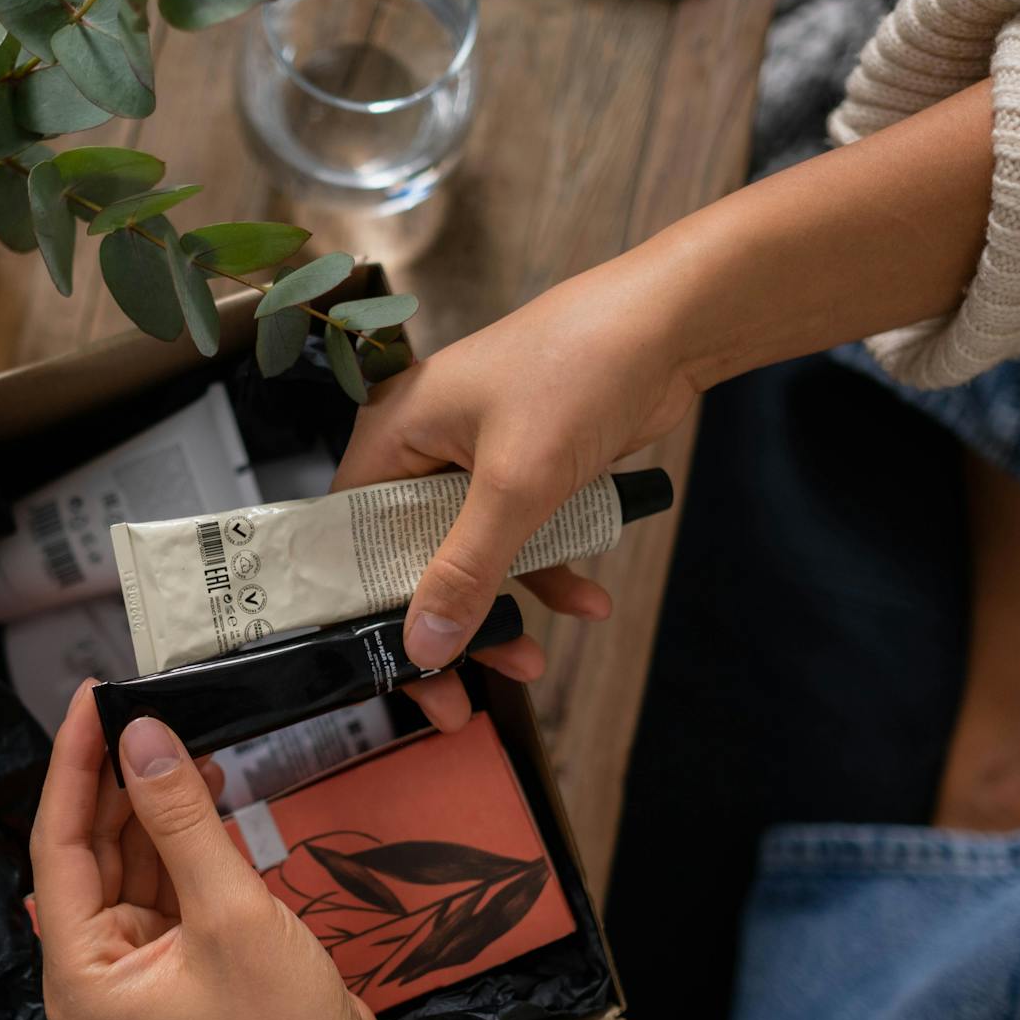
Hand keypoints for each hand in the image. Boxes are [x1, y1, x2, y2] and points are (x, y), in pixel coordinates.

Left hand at [31, 684, 751, 1019]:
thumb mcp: (229, 911)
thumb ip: (180, 818)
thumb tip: (141, 734)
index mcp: (79, 973)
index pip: (59, 847)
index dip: (73, 766)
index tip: (91, 698)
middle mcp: (93, 969)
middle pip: (89, 850)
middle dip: (114, 778)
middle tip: (136, 703)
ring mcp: (136, 965)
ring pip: (128, 859)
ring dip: (152, 801)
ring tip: (176, 733)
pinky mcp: (176, 958)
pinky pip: (164, 879)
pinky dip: (181, 834)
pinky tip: (201, 784)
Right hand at [334, 270, 696, 727]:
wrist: (671, 322)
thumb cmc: (578, 371)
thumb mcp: (516, 484)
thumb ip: (467, 570)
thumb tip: (423, 647)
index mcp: (392, 433)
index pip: (347, 534)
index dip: (361, 604)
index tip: (389, 665)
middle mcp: (423, 448)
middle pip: (409, 556)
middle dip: (443, 623)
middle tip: (459, 696)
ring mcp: (477, 460)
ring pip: (471, 556)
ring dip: (503, 609)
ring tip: (534, 661)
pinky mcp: (527, 469)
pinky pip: (521, 538)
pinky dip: (549, 571)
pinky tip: (590, 602)